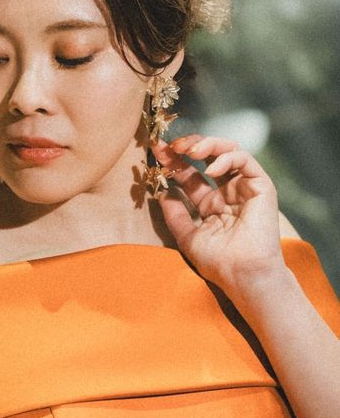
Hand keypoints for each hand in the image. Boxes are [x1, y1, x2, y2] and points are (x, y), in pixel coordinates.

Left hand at [153, 135, 285, 296]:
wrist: (241, 272)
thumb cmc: (217, 260)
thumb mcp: (187, 236)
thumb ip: (174, 215)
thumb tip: (161, 193)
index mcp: (210, 204)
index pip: (190, 175)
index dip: (174, 161)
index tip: (156, 150)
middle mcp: (227, 192)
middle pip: (208, 157)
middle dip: (189, 146)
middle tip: (171, 146)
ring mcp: (244, 188)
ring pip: (228, 151)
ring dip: (207, 144)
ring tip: (189, 151)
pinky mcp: (261, 186)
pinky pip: (244, 160)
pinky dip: (226, 158)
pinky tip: (210, 169)